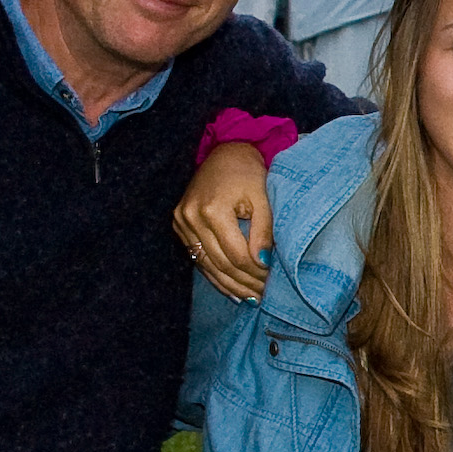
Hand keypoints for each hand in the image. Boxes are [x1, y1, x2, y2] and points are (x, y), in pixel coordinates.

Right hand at [175, 143, 271, 300]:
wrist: (225, 152)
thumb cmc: (248, 172)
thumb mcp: (263, 198)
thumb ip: (263, 231)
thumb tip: (264, 263)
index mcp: (212, 209)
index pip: (235, 254)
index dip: (255, 271)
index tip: (273, 281)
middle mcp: (191, 218)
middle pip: (220, 263)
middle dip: (245, 282)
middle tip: (265, 296)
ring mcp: (181, 223)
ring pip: (207, 265)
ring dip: (230, 284)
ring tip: (251, 298)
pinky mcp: (179, 226)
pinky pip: (199, 258)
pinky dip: (216, 275)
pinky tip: (232, 290)